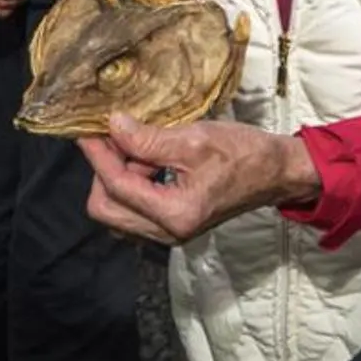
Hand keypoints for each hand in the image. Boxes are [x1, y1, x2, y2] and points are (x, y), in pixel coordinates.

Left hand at [79, 115, 317, 245]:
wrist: (275, 173)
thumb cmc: (243, 154)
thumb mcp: (194, 139)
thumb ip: (148, 139)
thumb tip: (112, 126)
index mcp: (176, 214)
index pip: (118, 187)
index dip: (98, 155)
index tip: (85, 130)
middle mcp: (168, 233)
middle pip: (106, 209)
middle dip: (103, 171)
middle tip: (112, 138)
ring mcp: (168, 233)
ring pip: (116, 211)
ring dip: (116, 177)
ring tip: (134, 145)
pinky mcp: (170, 226)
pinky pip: (133, 211)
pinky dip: (130, 185)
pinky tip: (145, 160)